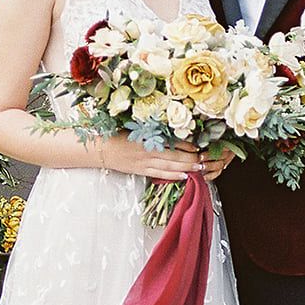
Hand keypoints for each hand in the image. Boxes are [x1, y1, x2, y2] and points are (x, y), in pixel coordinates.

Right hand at [100, 136, 219, 183]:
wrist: (101, 148)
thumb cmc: (117, 135)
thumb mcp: (135, 128)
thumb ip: (152, 130)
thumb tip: (171, 132)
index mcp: (147, 137)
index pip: (171, 142)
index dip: (186, 145)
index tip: (197, 145)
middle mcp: (148, 151)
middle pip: (174, 156)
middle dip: (190, 158)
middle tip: (204, 159)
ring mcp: (145, 162)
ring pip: (170, 166)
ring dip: (186, 167)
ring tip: (199, 168)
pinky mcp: (141, 171)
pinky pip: (160, 174)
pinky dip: (173, 176)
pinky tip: (184, 176)